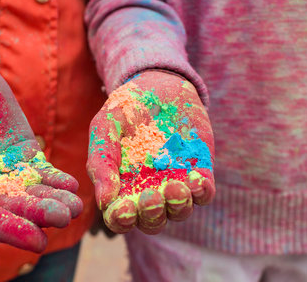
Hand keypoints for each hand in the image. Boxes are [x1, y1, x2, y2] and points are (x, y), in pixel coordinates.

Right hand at [0, 57, 81, 251]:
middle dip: (42, 215)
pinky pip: (46, 172)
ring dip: (56, 201)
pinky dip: (59, 180)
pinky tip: (72, 185)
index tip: (39, 241)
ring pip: (37, 193)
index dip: (14, 231)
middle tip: (63, 218)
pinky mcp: (28, 155)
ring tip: (75, 207)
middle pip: (19, 209)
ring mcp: (12, 173)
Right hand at [87, 70, 214, 234]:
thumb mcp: (105, 129)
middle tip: (151, 198)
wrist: (157, 84)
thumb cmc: (125, 110)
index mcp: (122, 187)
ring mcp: (176, 182)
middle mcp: (150, 191)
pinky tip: (196, 180)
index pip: (121, 217)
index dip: (121, 219)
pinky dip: (202, 192)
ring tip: (175, 187)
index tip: (124, 210)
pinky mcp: (199, 170)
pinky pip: (205, 192)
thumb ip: (101, 163)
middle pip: (152, 221)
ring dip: (178, 206)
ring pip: (180, 211)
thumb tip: (104, 202)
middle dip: (152, 216)